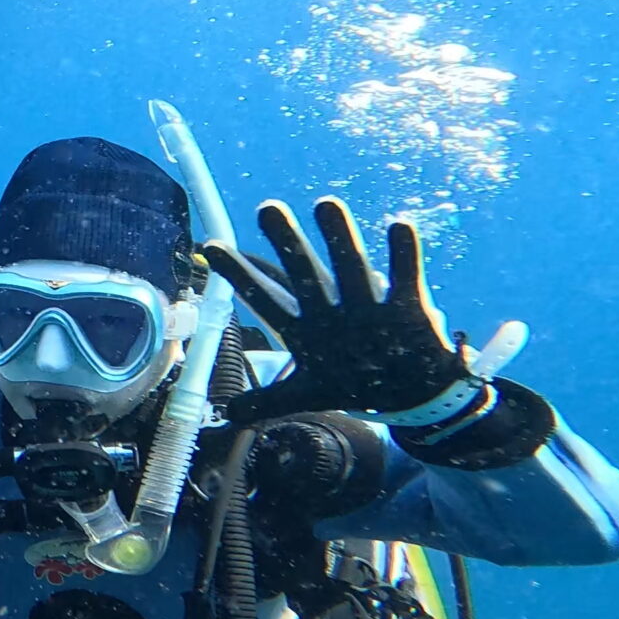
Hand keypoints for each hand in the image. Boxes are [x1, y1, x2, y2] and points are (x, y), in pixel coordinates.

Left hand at [201, 198, 480, 425]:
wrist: (408, 392)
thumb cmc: (352, 381)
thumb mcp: (306, 393)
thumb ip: (268, 401)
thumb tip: (229, 414)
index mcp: (302, 325)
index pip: (263, 297)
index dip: (238, 275)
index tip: (210, 247)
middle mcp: (330, 306)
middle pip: (303, 270)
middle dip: (285, 242)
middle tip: (267, 209)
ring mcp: (366, 303)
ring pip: (349, 265)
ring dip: (339, 236)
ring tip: (325, 205)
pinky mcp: (405, 307)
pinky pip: (405, 276)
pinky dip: (404, 254)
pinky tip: (400, 226)